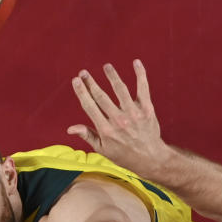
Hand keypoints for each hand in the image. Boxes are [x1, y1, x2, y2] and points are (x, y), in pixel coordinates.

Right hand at [68, 60, 171, 175]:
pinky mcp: (147, 109)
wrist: (151, 159)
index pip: (90, 107)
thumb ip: (87, 135)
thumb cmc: (124, 155)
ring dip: (112, 76)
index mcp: (106, 130)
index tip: (76, 81)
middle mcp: (119, 121)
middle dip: (92, 83)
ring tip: (106, 66)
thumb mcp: (103, 150)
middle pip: (102, 96)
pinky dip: (140, 74)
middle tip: (84, 72)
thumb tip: (70, 128)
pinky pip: (143, 88)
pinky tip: (136, 62)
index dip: (82, 92)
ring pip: (121, 89)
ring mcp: (133, 114)